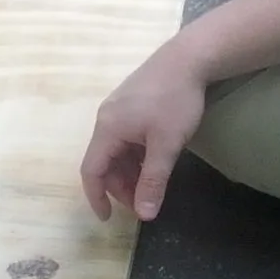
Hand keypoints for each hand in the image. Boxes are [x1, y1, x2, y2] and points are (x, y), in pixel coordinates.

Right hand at [79, 44, 208, 222]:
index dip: (96, 198)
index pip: (91, 171)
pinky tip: (155, 162)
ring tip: (152, 186)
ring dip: (130, 173)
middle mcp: (107, 118)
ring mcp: (118, 109)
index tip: (108, 221)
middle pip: (104, 162)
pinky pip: (126, 138)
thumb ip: (153, 181)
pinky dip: (136, 157)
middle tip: (145, 203)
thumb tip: (144, 216)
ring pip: (117, 151)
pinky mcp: (131, 104)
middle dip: (121, 188)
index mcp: (108, 128)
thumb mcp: (166, 145)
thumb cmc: (175, 101)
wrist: (189, 57)